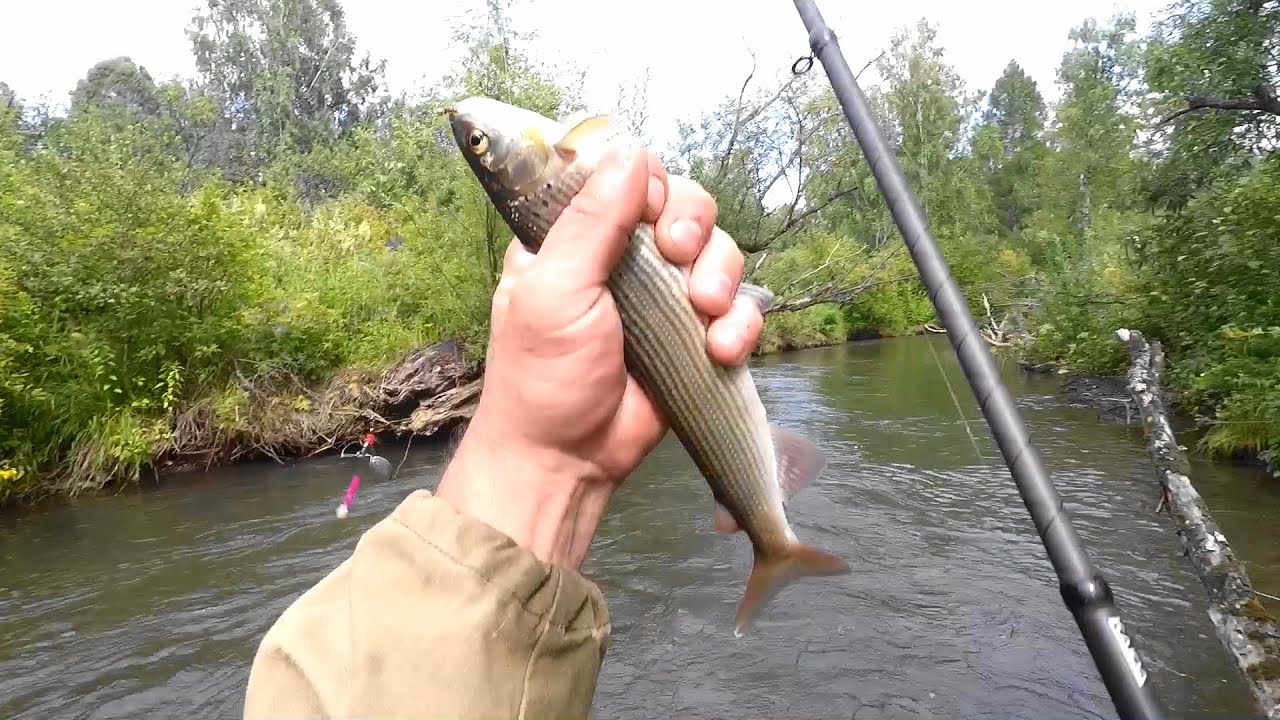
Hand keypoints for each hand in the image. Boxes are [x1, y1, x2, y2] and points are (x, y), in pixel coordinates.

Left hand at [435, 144, 763, 568]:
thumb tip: (630, 149)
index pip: (629, 179)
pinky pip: (738, 309)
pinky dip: (741, 323)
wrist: (568, 460)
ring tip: (705, 313)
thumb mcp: (555, 286)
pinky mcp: (695, 339)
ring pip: (720, 253)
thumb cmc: (543, 374)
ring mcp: (665, 300)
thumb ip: (593, 218)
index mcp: (577, 237)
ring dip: (722, 274)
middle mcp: (625, 260)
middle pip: (685, 207)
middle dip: (695, 225)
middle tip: (681, 256)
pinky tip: (722, 349)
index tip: (649, 213)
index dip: (650, 187)